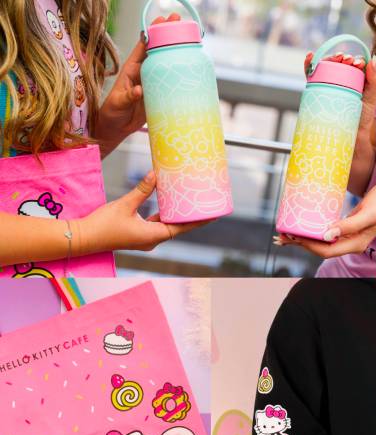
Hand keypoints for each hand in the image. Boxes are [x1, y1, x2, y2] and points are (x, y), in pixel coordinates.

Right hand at [77, 170, 212, 253]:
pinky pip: (155, 224)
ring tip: (188, 201)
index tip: (213, 214)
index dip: (198, 220)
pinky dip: (162, 215)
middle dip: (189, 216)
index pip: (182, 227)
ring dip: (175, 215)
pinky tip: (166, 204)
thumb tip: (156, 174)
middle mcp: (152, 240)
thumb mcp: (125, 204)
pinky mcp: (137, 235)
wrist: (82, 238)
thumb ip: (142, 190)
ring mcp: (145, 238)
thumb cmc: (103, 224)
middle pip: (177, 226)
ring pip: (165, 225)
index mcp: (154, 236)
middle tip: (203, 203)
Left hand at [92, 14, 180, 156]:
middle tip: (179, 21)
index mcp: (131, 69)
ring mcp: (152, 82)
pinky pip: (172, 81)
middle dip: (167, 34)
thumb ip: (127, 97)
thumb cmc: (112, 114)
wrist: (116, 128)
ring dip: (176, 52)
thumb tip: (138, 90)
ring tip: (190, 39)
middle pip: (157, 50)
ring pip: (166, 64)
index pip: (143, 46)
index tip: (162, 20)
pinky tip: (192, 67)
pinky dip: (181, 74)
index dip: (152, 32)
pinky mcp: (160, 94)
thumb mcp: (117, 104)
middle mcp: (143, 73)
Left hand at [277, 181, 375, 257]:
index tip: (292, 235)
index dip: (307, 245)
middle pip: (321, 249)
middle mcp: (351, 244)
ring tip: (285, 234)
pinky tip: (303, 227)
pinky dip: (312, 232)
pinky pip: (326, 235)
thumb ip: (348, 226)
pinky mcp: (347, 229)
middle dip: (300, 244)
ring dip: (303, 239)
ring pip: (321, 243)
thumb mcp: (367, 213)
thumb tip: (326, 236)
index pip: (325, 250)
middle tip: (281, 236)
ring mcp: (349, 238)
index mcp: (355, 244)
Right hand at [303, 54, 375, 143]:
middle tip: (345, 59)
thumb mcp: (371, 97)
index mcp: (356, 77)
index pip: (354, 63)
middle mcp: (342, 77)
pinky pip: (312, 74)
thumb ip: (375, 79)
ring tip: (335, 58)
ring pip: (326, 65)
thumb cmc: (363, 115)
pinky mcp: (318, 87)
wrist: (349, 132)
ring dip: (328, 57)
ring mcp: (329, 82)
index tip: (357, 63)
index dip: (355, 59)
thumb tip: (373, 58)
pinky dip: (309, 63)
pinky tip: (310, 56)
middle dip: (342, 57)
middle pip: (339, 62)